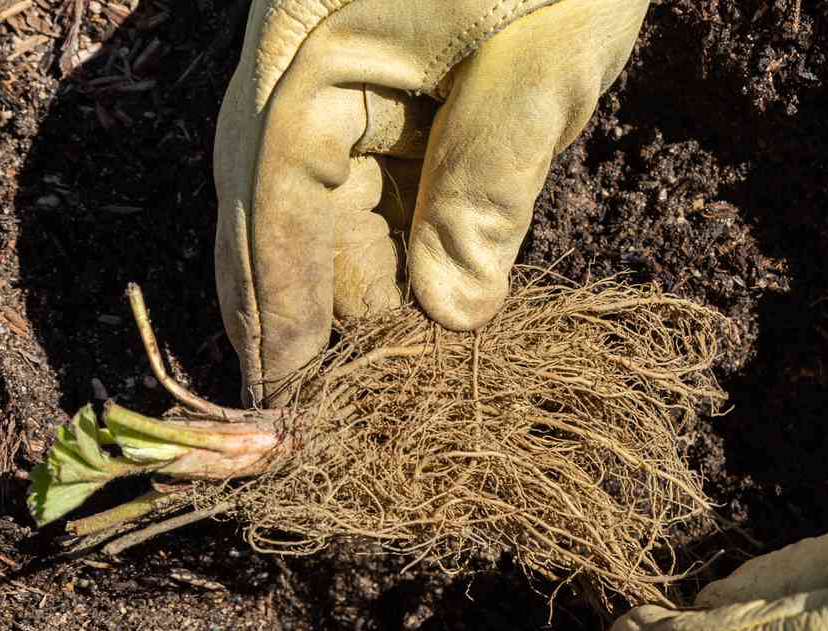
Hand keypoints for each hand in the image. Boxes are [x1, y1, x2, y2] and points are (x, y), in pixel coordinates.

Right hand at [214, 0, 648, 401]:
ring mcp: (339, 57)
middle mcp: (305, 43)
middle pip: (280, 194)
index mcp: (319, 25)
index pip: (279, 177)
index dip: (281, 289)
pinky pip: (365, 172)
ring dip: (354, 275)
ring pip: (319, 193)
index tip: (287, 383)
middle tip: (346, 397)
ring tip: (390, 361)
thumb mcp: (548, 57)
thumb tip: (449, 314)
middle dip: (311, 295)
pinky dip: (387, 237)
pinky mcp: (381, 74)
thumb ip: (491, 180)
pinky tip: (410, 294)